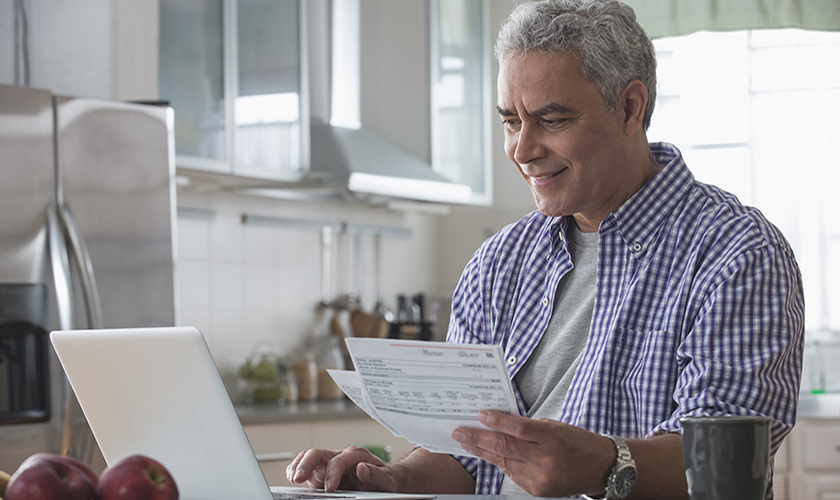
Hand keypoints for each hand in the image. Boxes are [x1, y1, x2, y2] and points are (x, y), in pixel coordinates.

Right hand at [286, 446, 396, 492]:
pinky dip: (297, 470)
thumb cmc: (384, 479)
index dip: (332, 473)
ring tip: (292, 478)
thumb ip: (375, 474)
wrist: (382, 482)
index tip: (329, 488)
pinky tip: (293, 477)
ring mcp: (329, 463)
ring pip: (309, 457)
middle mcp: (340, 456)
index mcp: (356, 455)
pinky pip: (306, 467)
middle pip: (318, 453)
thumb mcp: (386, 479)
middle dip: (306, 464)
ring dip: (299, 466)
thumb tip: (362, 468)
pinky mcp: (323, 472)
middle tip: (298, 478)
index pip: (339, 461)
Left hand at [451, 410, 613, 497]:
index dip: (497, 422)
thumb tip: (498, 423)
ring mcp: (541, 477)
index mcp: (552, 438)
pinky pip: (512, 474)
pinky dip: (500, 463)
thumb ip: (528, 426)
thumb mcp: (555, 426)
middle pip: (505, 448)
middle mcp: (546, 459)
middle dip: (478, 439)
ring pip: (504, 462)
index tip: (480, 415)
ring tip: (467, 442)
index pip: (519, 429)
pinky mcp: (537, 490)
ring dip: (483, 452)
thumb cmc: (577, 442)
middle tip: (459, 432)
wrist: (600, 468)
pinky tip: (488, 455)